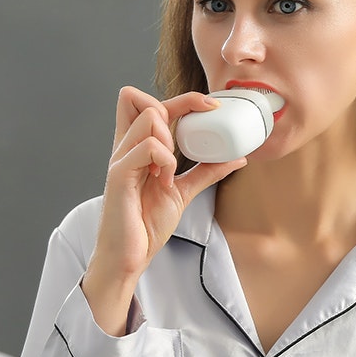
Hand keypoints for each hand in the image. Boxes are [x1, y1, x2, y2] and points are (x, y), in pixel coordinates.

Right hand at [82, 86, 246, 334]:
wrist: (128, 258)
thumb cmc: (145, 225)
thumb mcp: (182, 191)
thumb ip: (205, 172)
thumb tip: (235, 158)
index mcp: (137, 148)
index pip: (151, 104)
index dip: (183, 99)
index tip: (211, 107)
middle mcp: (125, 147)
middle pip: (140, 98)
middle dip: (175, 108)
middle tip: (186, 141)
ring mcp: (120, 159)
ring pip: (149, 117)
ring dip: (170, 139)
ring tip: (170, 169)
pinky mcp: (119, 175)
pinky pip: (147, 147)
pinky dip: (164, 159)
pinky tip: (164, 180)